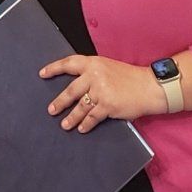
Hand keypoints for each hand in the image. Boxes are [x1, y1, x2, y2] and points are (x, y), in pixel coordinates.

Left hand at [42, 54, 167, 133]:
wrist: (149, 87)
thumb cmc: (130, 77)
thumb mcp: (108, 67)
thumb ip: (93, 73)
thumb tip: (77, 85)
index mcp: (94, 63)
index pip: (69, 63)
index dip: (54, 68)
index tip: (42, 74)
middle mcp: (94, 75)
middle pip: (71, 90)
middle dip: (59, 102)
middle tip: (51, 110)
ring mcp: (100, 91)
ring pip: (80, 107)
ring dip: (71, 118)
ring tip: (64, 125)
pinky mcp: (107, 105)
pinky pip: (92, 117)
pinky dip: (86, 124)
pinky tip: (81, 128)